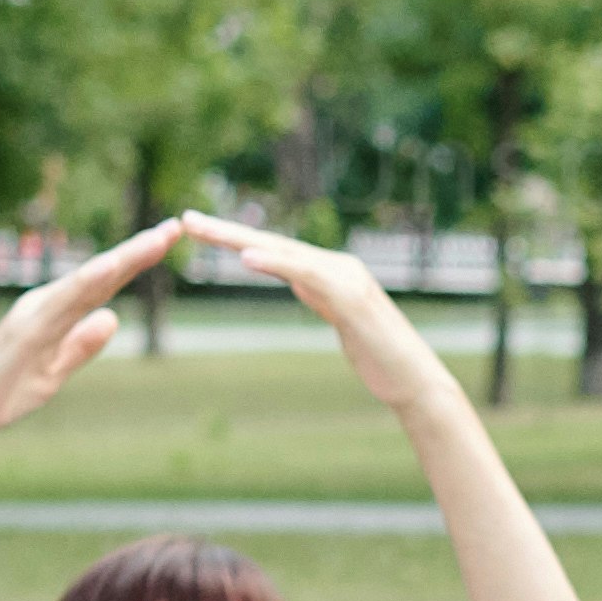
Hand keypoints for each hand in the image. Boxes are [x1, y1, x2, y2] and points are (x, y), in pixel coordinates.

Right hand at [0, 224, 185, 437]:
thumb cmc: (5, 392)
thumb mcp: (56, 371)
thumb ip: (82, 345)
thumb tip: (113, 316)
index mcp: (57, 312)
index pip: (105, 283)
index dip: (137, 261)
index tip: (169, 239)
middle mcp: (46, 304)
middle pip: (101, 274)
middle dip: (139, 250)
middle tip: (176, 227)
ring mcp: (34, 314)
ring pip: (86, 281)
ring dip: (122, 259)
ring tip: (155, 240)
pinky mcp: (25, 330)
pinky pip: (61, 303)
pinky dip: (87, 282)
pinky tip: (111, 267)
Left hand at [177, 214, 434, 396]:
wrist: (415, 380)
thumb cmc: (381, 358)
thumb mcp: (341, 321)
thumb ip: (321, 297)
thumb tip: (301, 283)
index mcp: (332, 273)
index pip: (276, 252)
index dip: (237, 240)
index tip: (201, 231)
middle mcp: (338, 266)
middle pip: (273, 244)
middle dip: (227, 231)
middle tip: (186, 219)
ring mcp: (345, 278)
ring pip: (284, 252)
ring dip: (240, 240)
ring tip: (203, 230)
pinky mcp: (350, 296)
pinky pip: (305, 274)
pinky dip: (275, 263)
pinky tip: (246, 257)